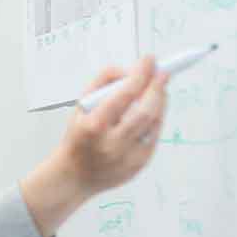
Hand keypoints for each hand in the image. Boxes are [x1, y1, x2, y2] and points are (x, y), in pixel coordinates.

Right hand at [21, 56, 169, 236]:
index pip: (124, 95)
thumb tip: (129, 71)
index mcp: (94, 126)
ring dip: (160, 102)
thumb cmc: (78, 137)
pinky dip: (156, 120)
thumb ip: (102, 83)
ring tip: (157, 90)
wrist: (74, 176)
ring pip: (154, 123)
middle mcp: (112, 144)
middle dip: (157, 88)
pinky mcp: (139, 164)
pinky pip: (154, 136)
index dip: (141, 74)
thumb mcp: (80, 107)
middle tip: (163, 73)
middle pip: (146, 110)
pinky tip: (152, 111)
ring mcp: (128, 157)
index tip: (149, 60)